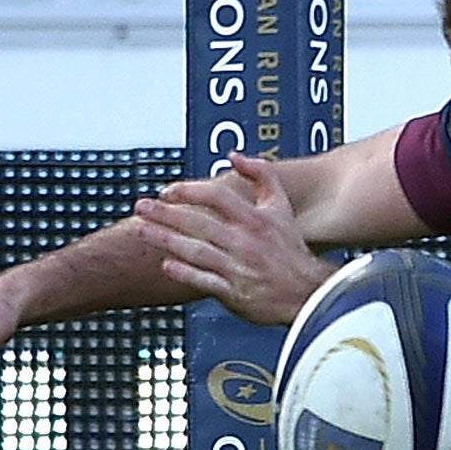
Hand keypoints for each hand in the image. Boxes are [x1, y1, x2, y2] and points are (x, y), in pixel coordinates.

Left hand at [132, 151, 331, 323]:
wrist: (310, 293)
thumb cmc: (291, 251)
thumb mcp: (281, 207)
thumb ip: (262, 176)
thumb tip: (235, 156)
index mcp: (256, 220)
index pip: (217, 197)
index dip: (189, 191)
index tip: (168, 191)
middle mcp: (245, 242)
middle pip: (198, 223)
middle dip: (165, 214)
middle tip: (141, 206)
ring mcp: (239, 268)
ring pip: (196, 250)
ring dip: (165, 240)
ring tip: (141, 231)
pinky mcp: (235, 293)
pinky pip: (205, 281)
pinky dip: (185, 273)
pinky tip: (166, 265)